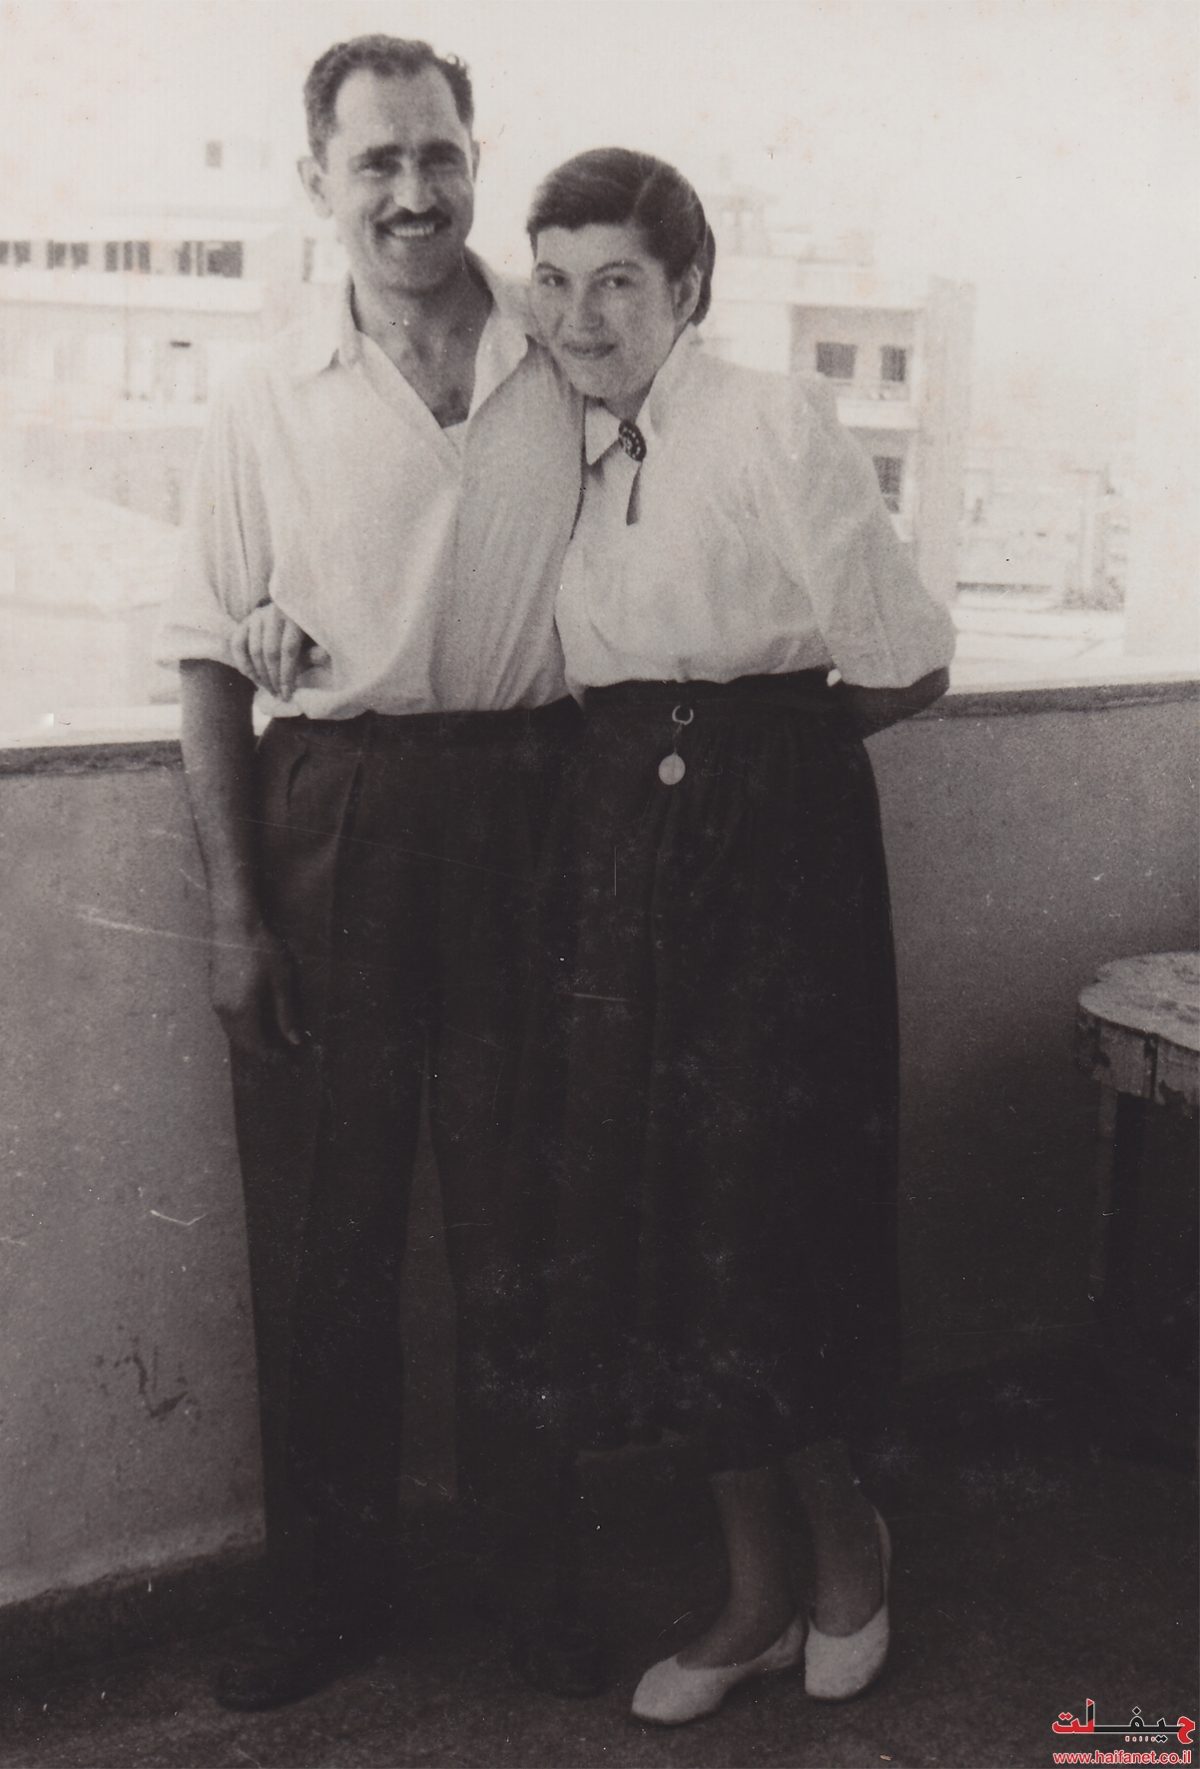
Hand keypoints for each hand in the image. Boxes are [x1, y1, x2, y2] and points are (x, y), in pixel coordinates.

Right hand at [209, 919, 302, 1056]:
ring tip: (270, 1041)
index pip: (258, 1045)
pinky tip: (253, 1022)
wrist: (233, 924)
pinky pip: (227, 1020)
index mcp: (242, 1012)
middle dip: (261, 1051)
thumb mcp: (281, 981)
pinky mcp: (214, 991)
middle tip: (281, 1055)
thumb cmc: (261, 949)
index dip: (273, 1055)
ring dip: (250, 1040)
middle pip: (242, 1042)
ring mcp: (216, 1001)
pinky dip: (241, 1027)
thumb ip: (285, 1014)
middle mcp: (225, 1012)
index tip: (289, 1060)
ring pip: (233, 1032)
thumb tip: (293, 1040)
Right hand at [229, 603, 326, 701]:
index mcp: (295, 616)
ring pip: (254, 651)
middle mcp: (274, 612)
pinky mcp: (245, 621)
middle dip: (273, 678)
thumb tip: (323, 657)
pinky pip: (237, 645)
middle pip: (270, 652)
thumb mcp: (316, 639)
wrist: (292, 611)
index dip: (287, 674)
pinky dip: (243, 664)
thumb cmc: (307, 631)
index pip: (288, 649)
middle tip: (278, 695)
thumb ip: (316, 650)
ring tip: (269, 689)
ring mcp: (257, 616)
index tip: (287, 694)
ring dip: (260, 675)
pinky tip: (253, 678)